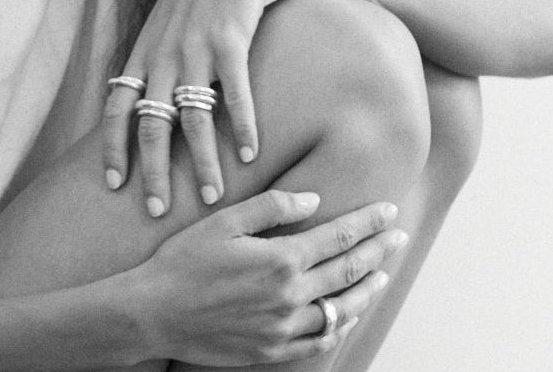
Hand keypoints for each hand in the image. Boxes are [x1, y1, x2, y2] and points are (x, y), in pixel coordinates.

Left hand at [103, 0, 290, 214]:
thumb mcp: (163, 25)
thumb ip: (153, 63)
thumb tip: (144, 106)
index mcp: (143, 54)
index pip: (117, 108)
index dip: (113, 148)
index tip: (113, 185)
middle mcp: (163, 55)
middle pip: (151, 124)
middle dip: (154, 172)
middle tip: (158, 212)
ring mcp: (196, 49)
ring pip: (193, 119)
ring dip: (203, 163)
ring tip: (213, 198)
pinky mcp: (231, 41)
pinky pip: (235, 94)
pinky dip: (242, 128)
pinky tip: (251, 154)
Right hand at [129, 190, 403, 365]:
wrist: (154, 313)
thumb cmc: (184, 260)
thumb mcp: (224, 220)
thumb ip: (273, 206)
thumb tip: (315, 200)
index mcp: (280, 259)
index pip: (339, 236)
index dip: (367, 222)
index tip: (388, 210)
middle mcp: (289, 296)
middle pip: (348, 270)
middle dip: (378, 250)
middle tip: (398, 235)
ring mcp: (283, 329)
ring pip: (341, 309)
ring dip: (367, 289)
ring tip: (382, 273)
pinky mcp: (272, 352)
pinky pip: (319, 341)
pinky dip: (340, 325)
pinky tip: (347, 314)